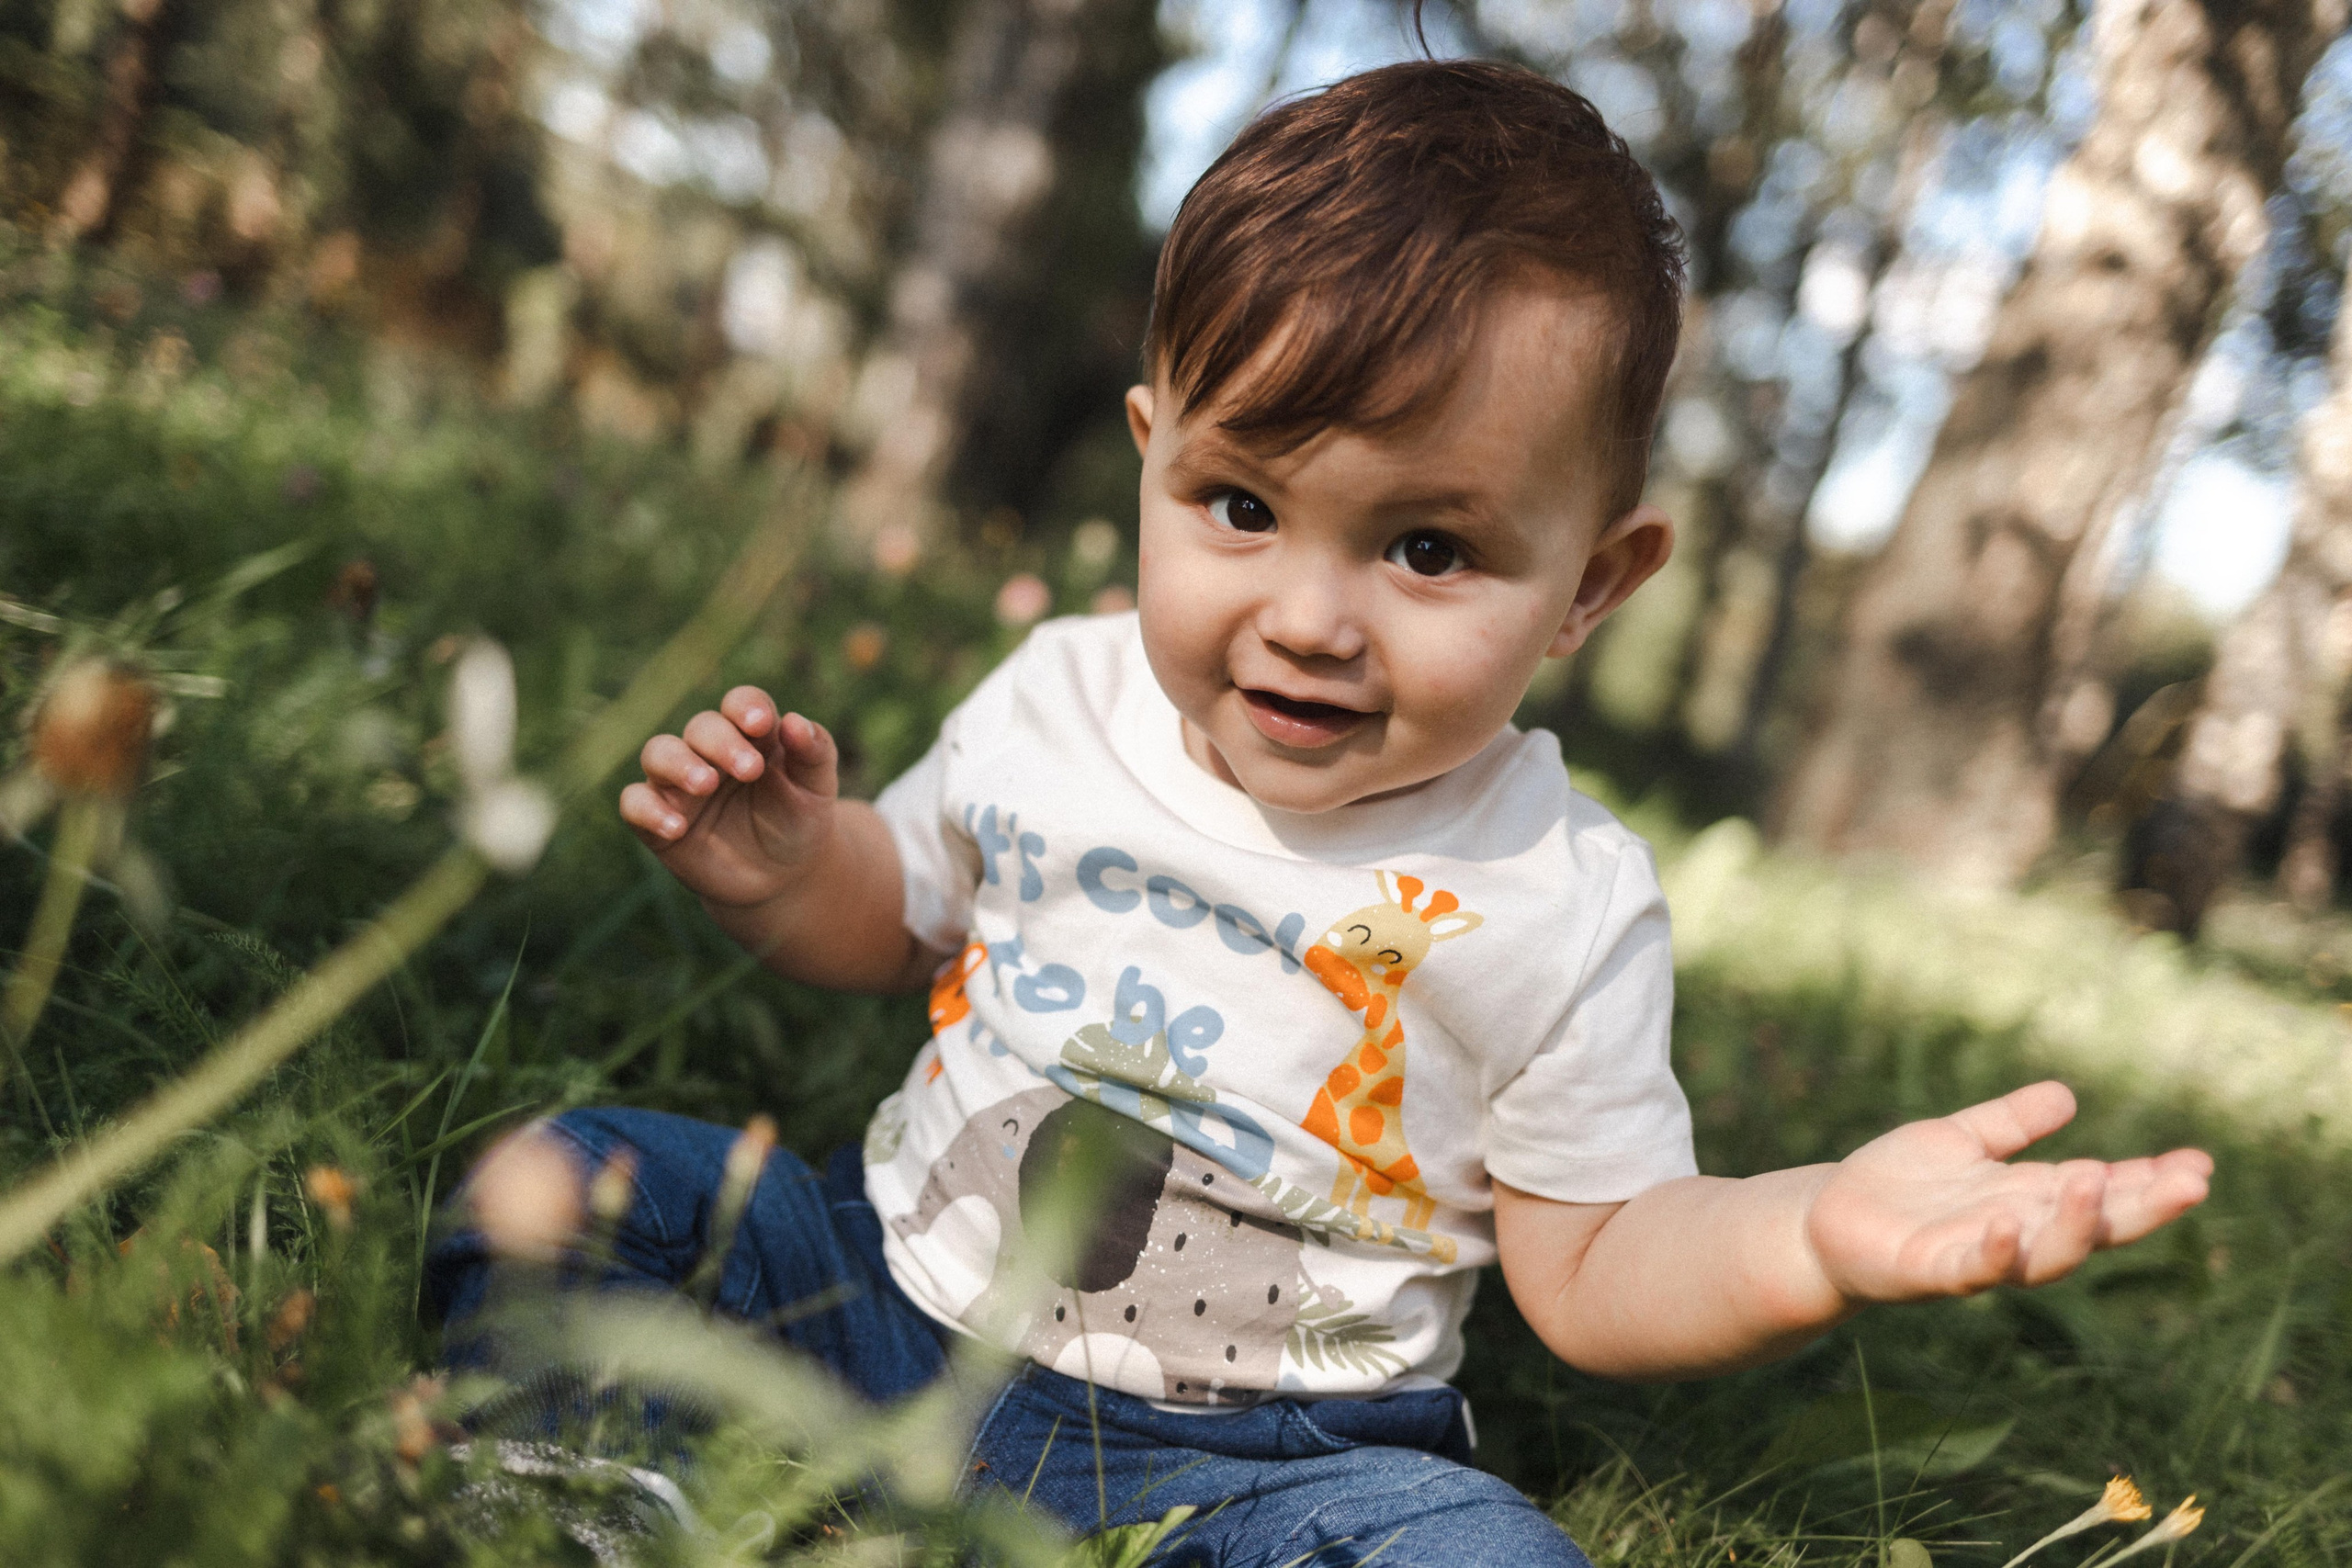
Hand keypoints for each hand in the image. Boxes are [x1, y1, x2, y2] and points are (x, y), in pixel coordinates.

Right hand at [619, 686, 839, 910]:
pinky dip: (648, 810)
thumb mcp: (816, 790)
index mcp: (751, 735)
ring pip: (657, 753)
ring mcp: (678, 784)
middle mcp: (709, 752)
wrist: (781, 879)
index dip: (746, 706)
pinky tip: (676, 827)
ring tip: (704, 785)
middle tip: (749, 769)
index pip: (741, 703)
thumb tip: (796, 722)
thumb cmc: (798, 822)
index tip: (761, 724)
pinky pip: (635, 803)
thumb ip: (814, 753)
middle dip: (721, 742)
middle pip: (701, 727)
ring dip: (678, 764)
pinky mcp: (657, 820)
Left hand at [1804, 1081, 2211, 1304]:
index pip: (2103, 1193)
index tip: (2198, 1164)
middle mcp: (2015, 1232)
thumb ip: (2009, 1123)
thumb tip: (2066, 1095)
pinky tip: (2007, 1223)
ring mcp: (1977, 1256)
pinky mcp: (1930, 1272)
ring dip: (2075, 1225)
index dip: (2150, 1182)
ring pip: (2043, 1255)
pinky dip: (1995, 1251)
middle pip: (2092, 1228)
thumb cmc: (1898, 1185)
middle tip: (2191, 1183)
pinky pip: (1972, 1269)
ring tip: (2099, 1182)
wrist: (1826, 1221)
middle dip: (2142, 1209)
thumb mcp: (1961, 1140)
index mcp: (2028, 1200)